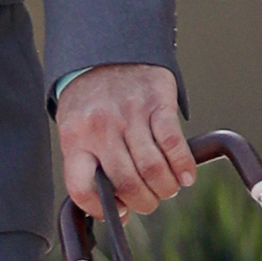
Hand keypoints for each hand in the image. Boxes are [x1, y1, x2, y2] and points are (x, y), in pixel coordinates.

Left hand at [55, 62, 196, 216]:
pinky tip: (186, 176)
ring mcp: (130, 114)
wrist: (107, 49)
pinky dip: (183, 166)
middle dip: (145, 202)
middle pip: (127, 183)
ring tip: (169, 188)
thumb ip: (88, 163)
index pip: (81, 187)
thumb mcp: (75, 128)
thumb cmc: (91, 99)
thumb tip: (116, 209)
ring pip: (153, 168)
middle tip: (151, 202)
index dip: (101, 209)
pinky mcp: (157, 102)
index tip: (119, 211)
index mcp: (75, 138)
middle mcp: (101, 128)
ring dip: (166, 188)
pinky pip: (173, 143)